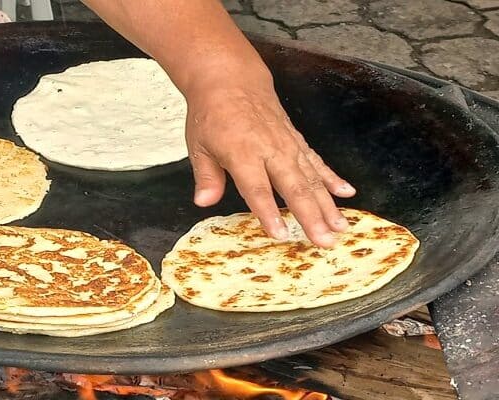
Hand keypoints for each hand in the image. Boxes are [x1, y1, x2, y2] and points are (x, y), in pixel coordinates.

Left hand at [183, 66, 355, 247]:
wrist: (230, 79)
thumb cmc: (211, 114)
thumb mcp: (198, 146)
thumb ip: (206, 177)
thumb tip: (203, 202)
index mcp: (242, 152)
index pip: (257, 188)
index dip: (269, 212)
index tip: (280, 234)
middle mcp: (269, 148)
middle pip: (294, 187)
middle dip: (311, 216)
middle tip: (325, 242)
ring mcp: (286, 144)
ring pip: (311, 178)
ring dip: (327, 205)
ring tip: (341, 228)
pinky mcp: (295, 140)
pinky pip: (317, 161)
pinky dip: (332, 178)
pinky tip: (346, 193)